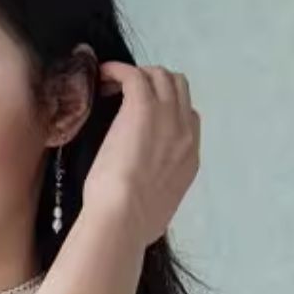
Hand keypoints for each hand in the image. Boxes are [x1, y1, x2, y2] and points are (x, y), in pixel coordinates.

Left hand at [76, 59, 199, 246]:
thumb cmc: (133, 223)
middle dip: (155, 84)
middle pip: (179, 89)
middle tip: (128, 93)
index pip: (189, 118)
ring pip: (160, 76)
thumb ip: (158, 193)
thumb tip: (147, 200)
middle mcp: (185, 133)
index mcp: (190, 159)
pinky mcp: (142, 107)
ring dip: (138, 75)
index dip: (168, 109)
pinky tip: (103, 75)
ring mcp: (167, 116)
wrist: (124, 217)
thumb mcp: (158, 210)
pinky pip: (133, 75)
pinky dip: (118, 71)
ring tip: (114, 84)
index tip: (145, 115)